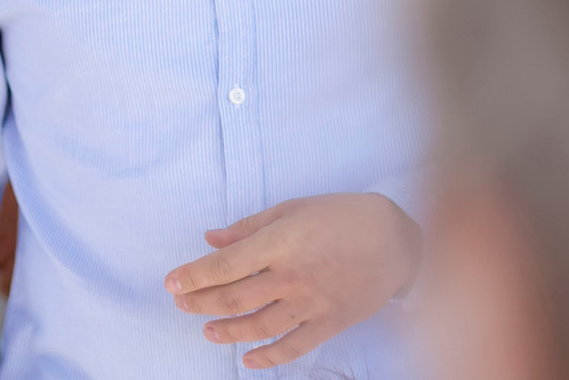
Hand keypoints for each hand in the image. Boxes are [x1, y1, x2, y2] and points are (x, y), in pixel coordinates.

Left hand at [163, 193, 421, 369]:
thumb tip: (210, 239)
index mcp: (279, 243)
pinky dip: (269, 357)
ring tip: (208, 331)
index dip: (193, 276)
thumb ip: (248, 227)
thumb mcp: (291, 209)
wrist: (396, 239)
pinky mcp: (331, 323)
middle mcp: (291, 277)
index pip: (224, 266)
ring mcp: (311, 304)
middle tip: (181, 305)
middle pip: (235, 298)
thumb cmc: (341, 215)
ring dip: (227, 331)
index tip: (171, 283)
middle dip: (201, 303)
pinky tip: (248, 358)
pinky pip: (294, 346)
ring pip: (259, 326)